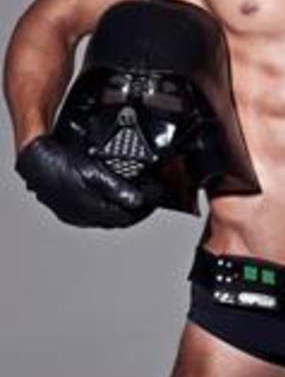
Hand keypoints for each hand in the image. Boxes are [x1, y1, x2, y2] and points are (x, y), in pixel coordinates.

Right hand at [15, 134, 161, 227]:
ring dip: (123, 205)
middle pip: (117, 218)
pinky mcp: (70, 202)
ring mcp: (75, 211)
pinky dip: (109, 200)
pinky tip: (113, 190)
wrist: (35, 157)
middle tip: (152, 196)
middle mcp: (82, 215)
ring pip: (107, 213)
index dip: (145, 209)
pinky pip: (96, 206)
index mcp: (89, 211)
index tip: (157, 197)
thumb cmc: (58, 164)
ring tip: (138, 193)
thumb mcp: (93, 173)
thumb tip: (138, 201)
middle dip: (136, 209)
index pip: (125, 218)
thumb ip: (117, 188)